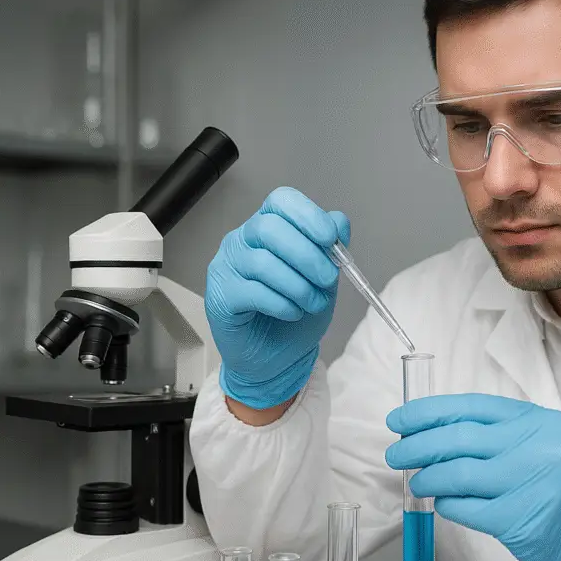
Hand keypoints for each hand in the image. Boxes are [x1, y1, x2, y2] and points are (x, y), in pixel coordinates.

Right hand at [205, 187, 349, 408]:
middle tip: (327, 279)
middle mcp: (242, 241)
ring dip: (298, 286)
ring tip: (312, 304)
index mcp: (268, 228)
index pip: (281, 201)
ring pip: (263, 262)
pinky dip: (282, 304)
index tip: (331, 239)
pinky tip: (292, 313)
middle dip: (307, 255)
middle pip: (270, 228)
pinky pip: (253, 292)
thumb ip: (330, 249)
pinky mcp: (221, 297)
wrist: (276, 359)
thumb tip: (339, 221)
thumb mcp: (323, 280)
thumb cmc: (295, 315)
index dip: (308, 216)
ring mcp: (227, 267)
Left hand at [385, 393, 560, 560]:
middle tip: (396, 453)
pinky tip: (443, 503)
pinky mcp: (521, 521)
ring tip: (416, 481)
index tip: (401, 419)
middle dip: (418, 444)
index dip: (430, 411)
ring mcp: (531, 484)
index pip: (473, 407)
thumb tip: (434, 434)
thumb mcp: (544, 446)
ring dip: (428, 477)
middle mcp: (538, 447)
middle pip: (459, 439)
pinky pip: (467, 509)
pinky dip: (447, 505)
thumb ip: (499, 436)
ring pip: (458, 474)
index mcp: (541, 422)